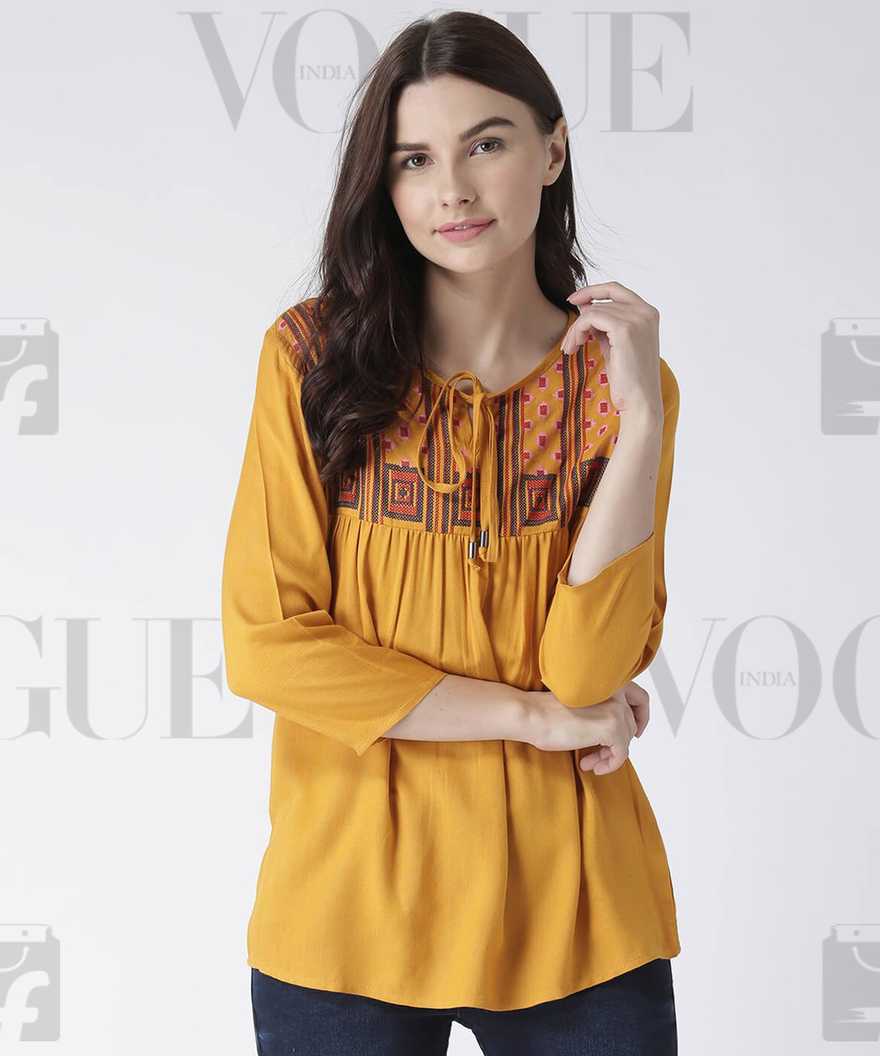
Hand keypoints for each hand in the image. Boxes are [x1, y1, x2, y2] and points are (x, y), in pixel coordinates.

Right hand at [529, 681, 649, 775]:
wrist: (533, 715)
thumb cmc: (547, 711)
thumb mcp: (583, 704)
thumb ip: (603, 708)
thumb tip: (619, 732)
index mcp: (609, 682)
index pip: (641, 698)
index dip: (642, 716)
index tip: (636, 732)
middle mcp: (617, 692)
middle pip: (632, 724)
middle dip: (617, 743)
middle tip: (598, 755)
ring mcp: (616, 710)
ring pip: (626, 741)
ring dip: (608, 755)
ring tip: (589, 761)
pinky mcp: (612, 729)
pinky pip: (621, 754)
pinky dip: (609, 764)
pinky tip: (589, 765)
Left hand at [561, 280, 662, 418]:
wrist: (639, 401)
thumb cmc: (627, 378)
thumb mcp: (614, 344)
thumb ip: (604, 324)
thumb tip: (584, 305)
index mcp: (647, 313)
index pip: (615, 289)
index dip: (592, 291)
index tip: (573, 301)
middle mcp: (645, 312)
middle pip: (600, 302)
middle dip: (579, 319)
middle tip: (569, 341)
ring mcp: (637, 318)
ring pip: (592, 311)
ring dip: (575, 330)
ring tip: (570, 349)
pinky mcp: (625, 329)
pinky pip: (590, 318)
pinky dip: (577, 331)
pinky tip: (574, 347)